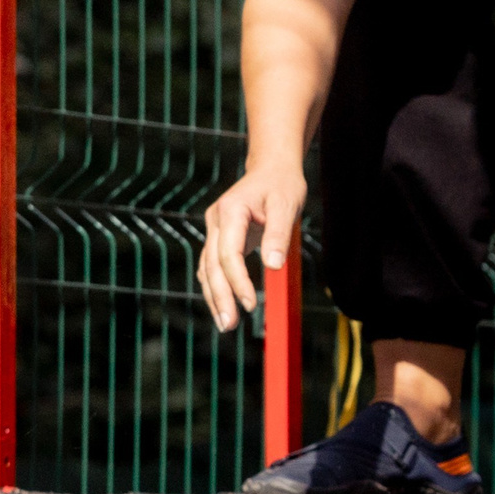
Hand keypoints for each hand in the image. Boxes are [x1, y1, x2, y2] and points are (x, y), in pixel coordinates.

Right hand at [198, 160, 307, 331]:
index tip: (252, 303)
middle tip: (229, 325)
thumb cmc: (282, 184)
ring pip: (207, 269)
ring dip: (214, 297)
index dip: (238, 281)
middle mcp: (216, 221)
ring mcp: (215, 230)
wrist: (271, 168)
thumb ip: (278, 235)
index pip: (228, 254)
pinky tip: (222, 306)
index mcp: (230, 211)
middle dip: (220, 297)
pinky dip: (216, 287)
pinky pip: (212, 266)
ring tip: (226, 324)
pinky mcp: (220, 238)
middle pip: (211, 266)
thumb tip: (273, 267)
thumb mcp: (287, 205)